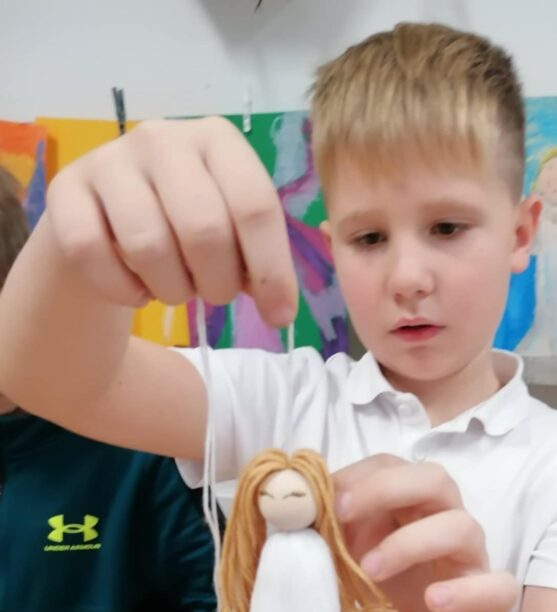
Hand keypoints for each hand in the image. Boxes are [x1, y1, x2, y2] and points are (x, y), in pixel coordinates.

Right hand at [45, 117, 296, 321]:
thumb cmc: (184, 229)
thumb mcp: (232, 236)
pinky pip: (96, 256)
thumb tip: (279, 308)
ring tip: (173, 286)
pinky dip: (123, 290)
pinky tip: (134, 287)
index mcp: (217, 139)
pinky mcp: (65, 191)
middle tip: (213, 293)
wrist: (106, 223)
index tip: (278, 315)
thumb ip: (260, 262)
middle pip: (205, 229)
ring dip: (171, 290)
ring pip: (149, 247)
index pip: (255, 205)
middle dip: (217, 283)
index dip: (271, 269)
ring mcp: (109, 160)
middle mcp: (163, 138)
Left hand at [334, 455, 518, 611]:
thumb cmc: (380, 590)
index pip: (393, 465)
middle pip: (436, 480)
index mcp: (411, 501)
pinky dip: (464, 591)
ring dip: (411, 543)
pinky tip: (432, 601)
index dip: (361, 475)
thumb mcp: (347, 558)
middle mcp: (446, 518)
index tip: (325, 499)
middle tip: (344, 515)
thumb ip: (331, 533)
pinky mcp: (491, 596)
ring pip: (462, 527)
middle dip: (387, 490)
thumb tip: (296, 510)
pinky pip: (495, 585)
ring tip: (369, 571)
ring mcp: (471, 556)